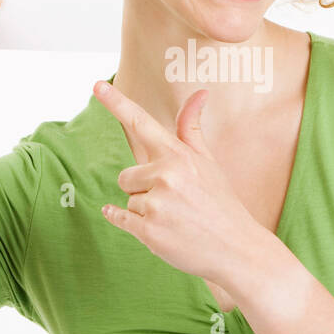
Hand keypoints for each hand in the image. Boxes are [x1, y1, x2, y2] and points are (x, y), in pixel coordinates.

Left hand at [93, 79, 272, 288]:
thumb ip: (191, 129)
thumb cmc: (220, 203)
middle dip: (143, 188)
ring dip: (145, 210)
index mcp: (178, 155)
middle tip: (174, 202)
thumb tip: (200, 92)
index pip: (141, 123)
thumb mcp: (208, 162)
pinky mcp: (149, 231)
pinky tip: (151, 226)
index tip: (97, 85)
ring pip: (128, 200)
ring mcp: (157, 204)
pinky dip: (126, 222)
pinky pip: (120, 218)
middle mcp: (166, 175)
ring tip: (175, 218)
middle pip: (127, 176)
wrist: (236, 248)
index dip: (117, 103)